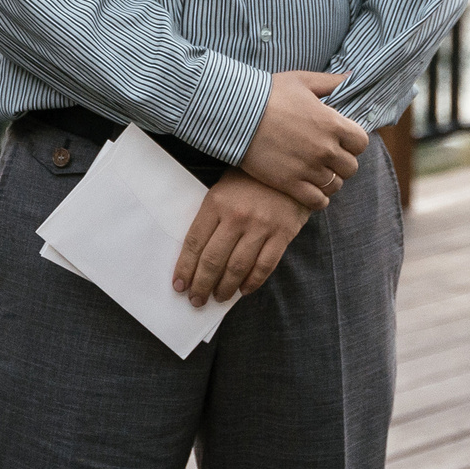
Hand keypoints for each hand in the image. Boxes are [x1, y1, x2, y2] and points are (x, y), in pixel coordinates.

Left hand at [174, 170, 309, 304]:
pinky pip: (264, 266)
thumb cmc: (250, 180)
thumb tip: (195, 256)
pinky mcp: (283, 234)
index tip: (179, 285)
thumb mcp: (223, 189)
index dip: (185, 267)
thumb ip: (210, 218)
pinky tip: (243, 290)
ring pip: (237, 267)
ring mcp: (261, 226)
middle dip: (201, 285)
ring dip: (225, 288)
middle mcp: (237, 215)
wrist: (290, 168)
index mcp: (216, 202)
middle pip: (213, 260)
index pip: (195, 242)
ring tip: (218, 298)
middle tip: (196, 300)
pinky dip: (252, 282)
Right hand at [238, 70, 367, 210]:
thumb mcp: (302, 80)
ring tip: (317, 173)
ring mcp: (308, 168)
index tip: (342, 140)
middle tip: (328, 158)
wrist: (236, 114)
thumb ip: (331, 81)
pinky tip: (309, 189)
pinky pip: (317, 201)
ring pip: (335, 185)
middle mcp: (325, 149)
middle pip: (350, 167)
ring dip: (329, 180)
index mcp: (332, 123)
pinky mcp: (290, 184)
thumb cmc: (269, 93)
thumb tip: (352, 76)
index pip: (361, 143)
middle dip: (342, 163)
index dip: (353, 142)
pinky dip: (317, 198)